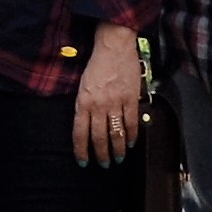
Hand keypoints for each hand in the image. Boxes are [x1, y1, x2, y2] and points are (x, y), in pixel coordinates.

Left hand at [71, 26, 144, 165]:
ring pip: (116, 134)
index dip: (81, 150)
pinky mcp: (130, 99)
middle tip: (104, 164)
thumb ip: (85, 106)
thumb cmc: (97, 65)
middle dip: (101, 154)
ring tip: (118, 158)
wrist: (113, 47)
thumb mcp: (83, 86)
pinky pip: (131, 122)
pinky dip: (132, 135)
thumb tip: (88, 127)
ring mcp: (115, 103)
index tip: (83, 162)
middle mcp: (98, 105)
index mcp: (83, 102)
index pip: (79, 133)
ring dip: (117, 149)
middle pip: (99, 138)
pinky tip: (131, 142)